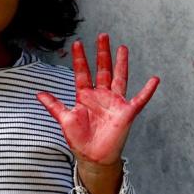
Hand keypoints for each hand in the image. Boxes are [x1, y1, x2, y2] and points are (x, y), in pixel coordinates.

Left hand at [36, 34, 159, 166]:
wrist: (93, 157)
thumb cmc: (79, 139)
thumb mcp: (64, 119)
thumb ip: (54, 105)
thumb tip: (39, 93)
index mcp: (85, 96)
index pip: (82, 73)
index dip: (80, 59)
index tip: (77, 43)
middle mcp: (100, 96)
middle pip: (102, 70)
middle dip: (102, 54)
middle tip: (102, 36)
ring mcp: (114, 103)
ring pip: (119, 78)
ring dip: (121, 64)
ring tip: (122, 48)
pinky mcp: (126, 113)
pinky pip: (139, 100)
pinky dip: (147, 90)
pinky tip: (154, 79)